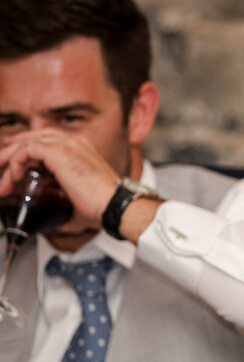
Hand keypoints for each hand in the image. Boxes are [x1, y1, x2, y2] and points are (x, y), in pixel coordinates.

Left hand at [0, 130, 119, 230]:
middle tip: (0, 167)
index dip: (25, 151)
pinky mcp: (59, 152)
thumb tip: (57, 224)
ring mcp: (67, 145)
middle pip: (33, 137)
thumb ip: (65, 210)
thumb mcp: (78, 204)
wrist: (113, 205)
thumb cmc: (103, 205)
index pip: (46, 140)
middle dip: (12, 152)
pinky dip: (16, 163)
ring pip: (26, 142)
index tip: (14, 166)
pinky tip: (15, 178)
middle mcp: (74, 142)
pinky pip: (26, 150)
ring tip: (3, 180)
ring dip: (9, 159)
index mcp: (81, 149)